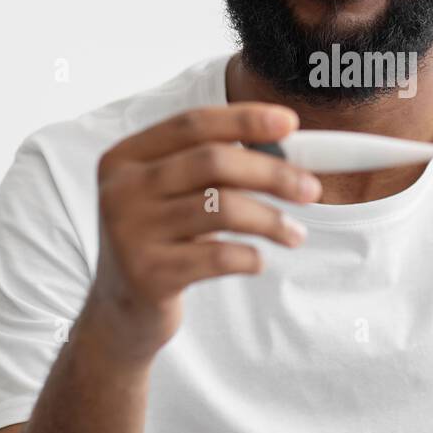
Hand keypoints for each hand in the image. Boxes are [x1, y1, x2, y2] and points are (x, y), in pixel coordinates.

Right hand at [84, 103, 320, 363]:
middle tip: (311, 189)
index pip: (193, 124)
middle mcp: (121, 189)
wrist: (121, 313)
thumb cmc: (161, 243)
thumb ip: (212, 168)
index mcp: (126, 158)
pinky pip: (219, 256)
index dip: (245, 119)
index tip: (291, 123)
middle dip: (272, 172)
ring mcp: (130, 232)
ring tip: (295, 234)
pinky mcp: (148, 275)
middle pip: (213, 161)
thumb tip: (287, 147)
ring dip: (271, 219)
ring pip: (222, 208)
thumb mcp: (171, 196)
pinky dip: (251, 256)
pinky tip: (258, 260)